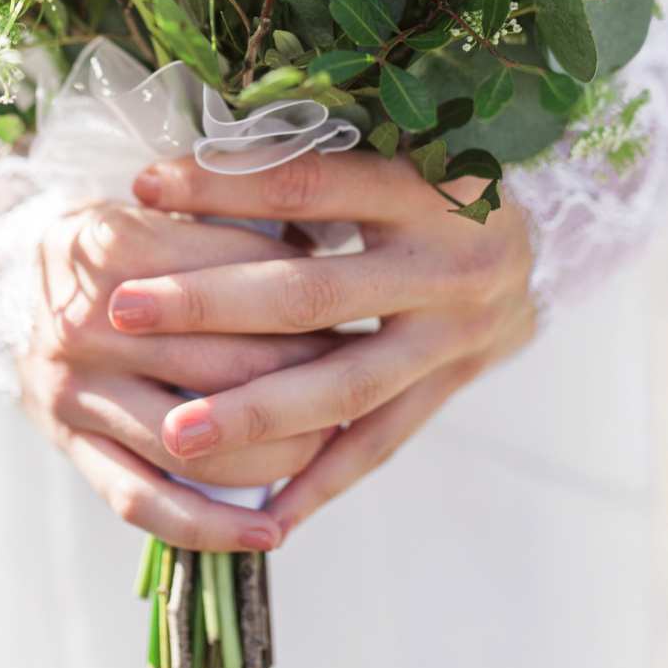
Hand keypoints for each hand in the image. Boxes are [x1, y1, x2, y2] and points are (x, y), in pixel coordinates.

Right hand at [23, 202, 347, 552]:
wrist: (18, 279)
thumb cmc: (133, 243)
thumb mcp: (177, 209)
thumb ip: (245, 229)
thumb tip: (336, 269)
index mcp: (116, 245)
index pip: (247, 281)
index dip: (314, 299)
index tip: (363, 308)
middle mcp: (86, 322)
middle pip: (231, 365)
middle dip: (310, 378)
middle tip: (362, 377)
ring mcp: (72, 390)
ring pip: (197, 441)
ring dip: (277, 451)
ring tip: (328, 444)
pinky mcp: (68, 444)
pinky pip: (143, 501)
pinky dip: (207, 526)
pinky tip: (267, 534)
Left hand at [112, 150, 536, 539]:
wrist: (544, 249)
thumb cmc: (441, 188)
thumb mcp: (399, 154)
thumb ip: (313, 163)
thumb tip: (187, 165)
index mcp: (426, 190)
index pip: (311, 185)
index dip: (227, 184)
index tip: (144, 185)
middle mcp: (444, 267)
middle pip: (313, 293)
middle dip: (210, 304)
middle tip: (123, 311)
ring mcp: (452, 337)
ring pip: (344, 385)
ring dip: (256, 411)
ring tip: (175, 432)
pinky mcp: (451, 386)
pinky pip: (380, 444)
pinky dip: (320, 481)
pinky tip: (262, 513)